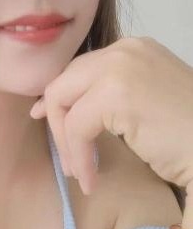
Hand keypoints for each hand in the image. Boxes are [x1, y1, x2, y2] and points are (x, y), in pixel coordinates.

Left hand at [29, 36, 192, 196]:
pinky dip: (78, 156)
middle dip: (56, 121)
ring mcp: (120, 67)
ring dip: (66, 144)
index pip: (80, 69)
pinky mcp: (115, 94)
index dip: (60, 98)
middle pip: (65, 80)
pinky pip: (74, 126)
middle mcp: (126, 50)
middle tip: (67, 158)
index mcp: (135, 49)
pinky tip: (91, 178)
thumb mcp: (145, 104)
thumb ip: (112, 95)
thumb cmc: (188, 137)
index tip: (50, 122)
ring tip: (81, 174)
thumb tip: (64, 103)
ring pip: (60, 101)